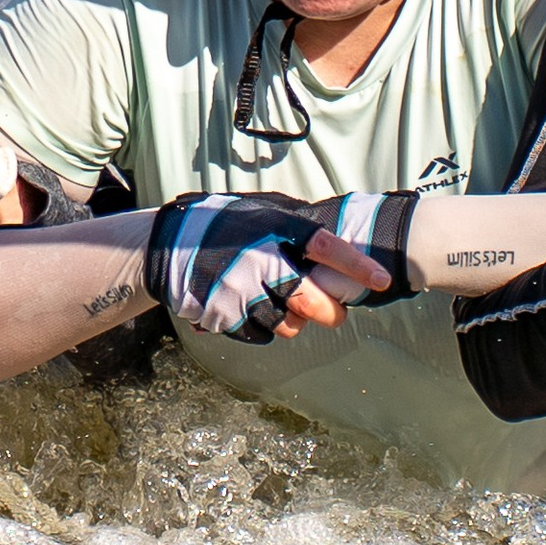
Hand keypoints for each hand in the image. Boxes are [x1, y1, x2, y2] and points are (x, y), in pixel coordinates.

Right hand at [144, 192, 416, 344]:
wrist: (164, 247)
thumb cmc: (220, 224)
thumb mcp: (258, 210)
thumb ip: (293, 221)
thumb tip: (337, 229)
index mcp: (273, 227)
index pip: (325, 247)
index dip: (355, 266)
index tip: (381, 281)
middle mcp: (259, 257)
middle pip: (310, 299)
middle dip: (329, 312)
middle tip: (335, 314)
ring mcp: (239, 288)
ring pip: (287, 323)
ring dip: (291, 321)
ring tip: (276, 304)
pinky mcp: (223, 313)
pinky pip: (258, 334)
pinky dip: (260, 328)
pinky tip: (248, 309)